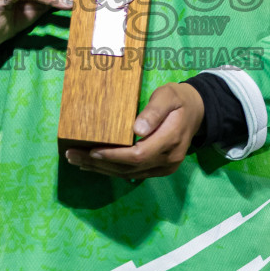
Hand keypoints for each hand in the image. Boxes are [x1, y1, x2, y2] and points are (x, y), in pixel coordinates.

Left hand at [65, 82, 204, 179]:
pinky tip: (95, 165)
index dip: (113, 155)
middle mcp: (168, 159)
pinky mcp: (160, 170)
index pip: (138, 154)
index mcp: (171, 140)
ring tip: (76, 161)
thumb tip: (137, 129)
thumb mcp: (168, 96)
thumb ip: (154, 111)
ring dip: (102, 169)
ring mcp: (165, 167)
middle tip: (72, 155)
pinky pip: (133, 173)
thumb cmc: (178, 100)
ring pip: (129, 174)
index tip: (92, 151)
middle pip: (129, 167)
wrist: (197, 111)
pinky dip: (112, 170)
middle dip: (99, 163)